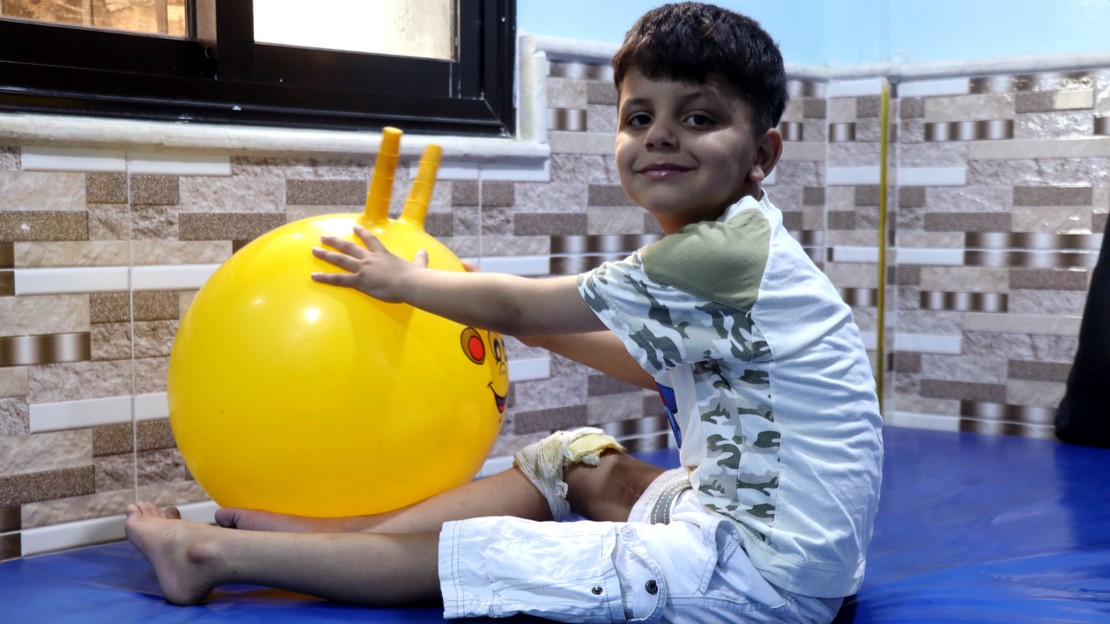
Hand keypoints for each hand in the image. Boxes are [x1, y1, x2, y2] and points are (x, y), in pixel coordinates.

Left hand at [311, 226, 426, 302]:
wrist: (410, 283)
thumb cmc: (415, 276)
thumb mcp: (419, 265)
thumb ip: (420, 259)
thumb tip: (424, 252)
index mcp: (383, 255)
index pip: (370, 240)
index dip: (362, 233)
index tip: (354, 227)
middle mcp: (370, 259)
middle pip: (349, 247)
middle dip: (335, 242)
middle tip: (324, 237)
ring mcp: (363, 269)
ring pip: (340, 260)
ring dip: (326, 254)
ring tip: (314, 250)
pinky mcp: (359, 281)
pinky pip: (339, 279)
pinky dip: (325, 278)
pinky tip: (314, 277)